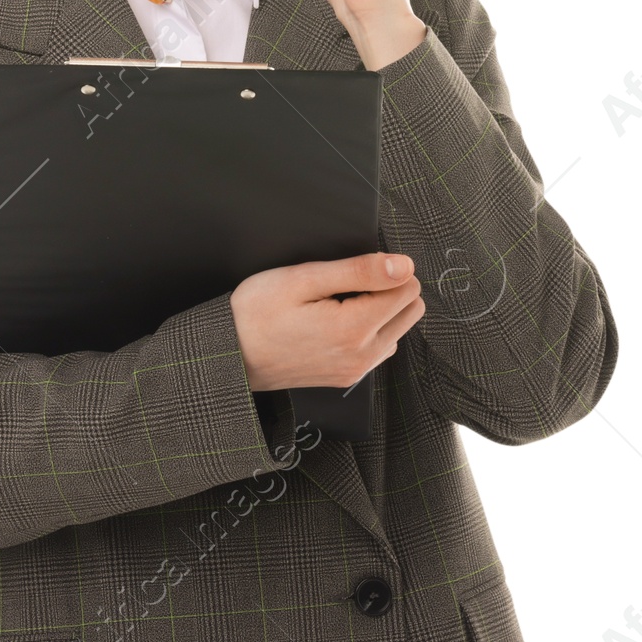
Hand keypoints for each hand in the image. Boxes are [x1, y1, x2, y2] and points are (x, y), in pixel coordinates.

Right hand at [230, 251, 425, 391]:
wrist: (230, 354)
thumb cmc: (256, 312)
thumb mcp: (304, 278)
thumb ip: (359, 270)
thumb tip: (404, 265)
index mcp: (354, 329)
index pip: (408, 287)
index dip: (384, 269)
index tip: (352, 270)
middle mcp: (363, 355)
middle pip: (411, 309)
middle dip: (389, 289)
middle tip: (346, 284)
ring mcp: (356, 370)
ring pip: (398, 329)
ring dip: (380, 310)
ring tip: (337, 303)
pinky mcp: (348, 376)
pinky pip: (379, 347)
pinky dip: (369, 329)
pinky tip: (336, 321)